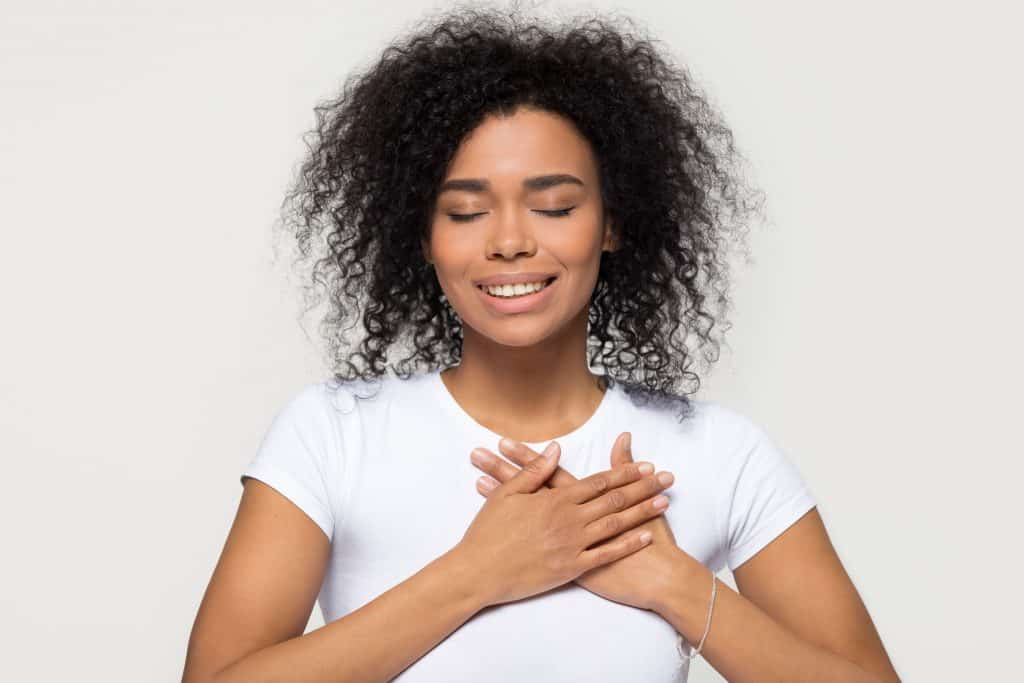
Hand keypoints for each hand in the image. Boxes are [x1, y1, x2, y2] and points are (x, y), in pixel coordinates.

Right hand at [454, 441, 666, 608]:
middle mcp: (569, 520)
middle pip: (614, 500)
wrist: (478, 572)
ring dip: (642, 512)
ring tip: (664, 502)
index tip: (645, 465)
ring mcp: (572, 545)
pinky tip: (646, 537)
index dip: (624, 472)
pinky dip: (627, 545)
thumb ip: (534, 471)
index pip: (598, 482)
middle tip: (665, 479)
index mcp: (554, 500)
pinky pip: (606, 556)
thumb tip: (556, 449)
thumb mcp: (506, 494)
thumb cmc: (488, 532)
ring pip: (616, 525)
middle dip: (643, 487)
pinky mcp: (571, 569)